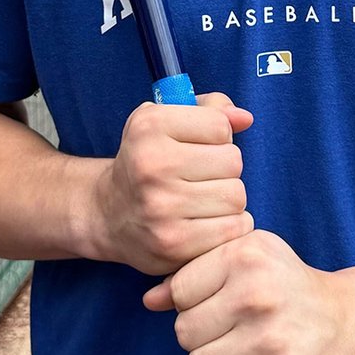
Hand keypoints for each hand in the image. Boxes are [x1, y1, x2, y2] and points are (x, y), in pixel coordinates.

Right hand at [89, 92, 253, 274]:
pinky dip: (231, 225)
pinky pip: (234, 228)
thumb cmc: (148, 161)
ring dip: (228, 197)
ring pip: (236, 196)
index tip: (199, 145)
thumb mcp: (165, 121)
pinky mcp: (175, 244)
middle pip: (233, 161)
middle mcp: (152, 166)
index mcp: (149, 127)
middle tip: (202, 175)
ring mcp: (162, 208)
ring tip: (204, 198)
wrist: (108, 214)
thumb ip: (211, 109)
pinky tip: (208, 221)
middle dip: (225, 167)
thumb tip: (245, 118)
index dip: (218, 135)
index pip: (220, 125)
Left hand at [144, 230, 353, 354]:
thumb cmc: (283, 283)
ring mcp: (270, 338)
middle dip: (198, 337)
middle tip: (225, 332)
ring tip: (232, 354)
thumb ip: (195, 272)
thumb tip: (149, 300)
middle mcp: (257, 294)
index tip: (213, 304)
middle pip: (185, 332)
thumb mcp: (246, 257)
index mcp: (245, 256)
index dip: (190, 303)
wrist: (342, 319)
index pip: (180, 291)